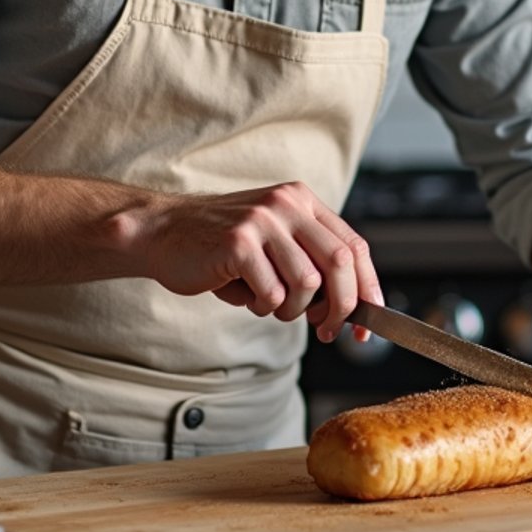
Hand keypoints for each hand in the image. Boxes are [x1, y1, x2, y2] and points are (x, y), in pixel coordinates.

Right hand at [134, 180, 382, 340]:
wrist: (163, 232)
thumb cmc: (219, 248)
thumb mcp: (273, 244)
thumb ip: (310, 264)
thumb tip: (349, 311)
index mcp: (301, 201)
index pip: (354, 246)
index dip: (368, 289)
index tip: (369, 325)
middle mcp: (287, 204)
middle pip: (340, 264)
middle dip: (340, 308)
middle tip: (326, 330)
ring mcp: (262, 220)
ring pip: (307, 284)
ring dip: (291, 310)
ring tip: (266, 303)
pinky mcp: (238, 242)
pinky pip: (272, 293)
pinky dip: (262, 307)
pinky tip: (244, 295)